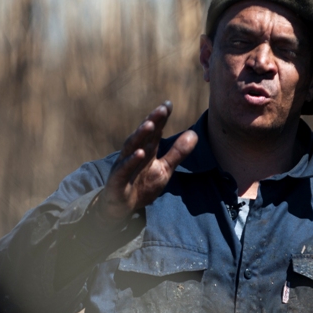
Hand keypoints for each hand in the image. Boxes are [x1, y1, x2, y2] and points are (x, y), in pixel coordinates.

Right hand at [97, 101, 197, 221]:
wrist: (121, 208)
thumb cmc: (142, 185)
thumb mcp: (164, 169)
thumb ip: (177, 153)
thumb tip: (194, 133)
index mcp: (146, 150)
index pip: (154, 131)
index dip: (160, 118)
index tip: (168, 104)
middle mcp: (133, 154)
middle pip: (143, 135)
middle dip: (152, 121)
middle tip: (162, 109)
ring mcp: (124, 166)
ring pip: (131, 147)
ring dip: (140, 136)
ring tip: (150, 124)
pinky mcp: (118, 180)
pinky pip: (124, 169)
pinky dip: (131, 161)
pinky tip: (140, 153)